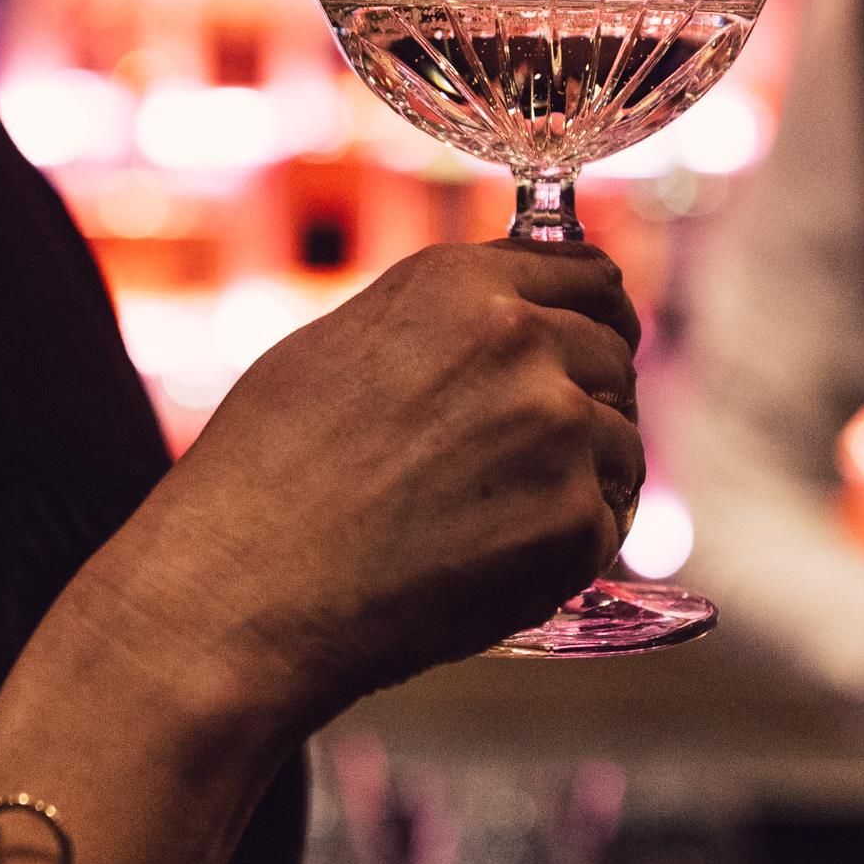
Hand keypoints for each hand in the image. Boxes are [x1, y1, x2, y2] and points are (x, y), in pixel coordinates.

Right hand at [56, 240, 643, 744]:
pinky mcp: (572, 521)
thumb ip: (439, 322)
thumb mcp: (339, 346)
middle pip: (615, 356)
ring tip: (490, 522)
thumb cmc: (263, 477)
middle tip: (527, 458)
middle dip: (586, 401)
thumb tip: (506, 317)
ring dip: (581, 480)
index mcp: (459, 285)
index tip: (595, 342)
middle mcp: (520, 340)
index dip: (593, 315)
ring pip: (622, 445)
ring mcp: (554, 430)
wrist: (241, 590)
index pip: (587, 273)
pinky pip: (607, 526)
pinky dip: (565, 550)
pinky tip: (492, 564)